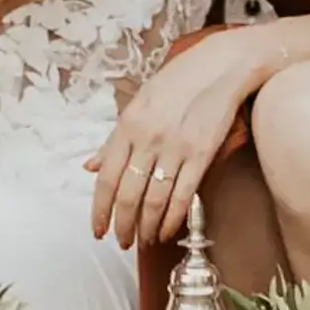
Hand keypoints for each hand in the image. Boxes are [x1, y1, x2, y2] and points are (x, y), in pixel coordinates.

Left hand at [87, 33, 255, 254]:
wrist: (219, 67)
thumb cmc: (177, 82)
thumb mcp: (137, 103)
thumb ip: (114, 139)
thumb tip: (90, 166)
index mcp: (127, 125)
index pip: (106, 178)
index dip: (100, 209)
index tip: (98, 229)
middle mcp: (148, 139)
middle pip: (128, 195)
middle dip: (123, 226)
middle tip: (122, 242)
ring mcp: (175, 148)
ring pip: (154, 201)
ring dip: (147, 228)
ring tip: (144, 241)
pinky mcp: (201, 155)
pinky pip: (183, 196)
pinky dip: (172, 219)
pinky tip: (166, 231)